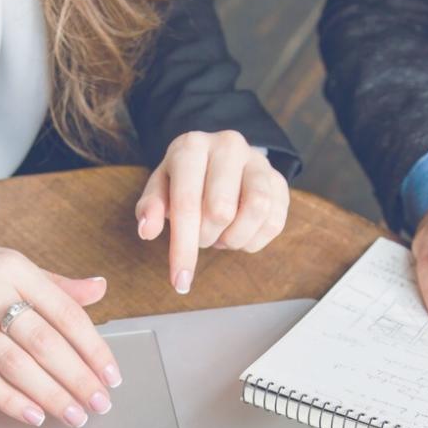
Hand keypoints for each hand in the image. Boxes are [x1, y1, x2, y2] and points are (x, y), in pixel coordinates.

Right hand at [0, 230, 120, 427]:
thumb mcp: (5, 262)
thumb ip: (53, 283)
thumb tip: (98, 290)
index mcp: (14, 268)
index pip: (66, 312)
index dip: (94, 347)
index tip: (111, 375)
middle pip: (45, 342)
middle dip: (78, 378)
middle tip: (99, 403)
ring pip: (16, 363)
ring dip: (50, 394)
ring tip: (73, 414)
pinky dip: (9, 399)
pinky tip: (32, 414)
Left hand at [134, 130, 289, 293]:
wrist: (220, 159)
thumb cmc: (185, 179)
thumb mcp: (161, 187)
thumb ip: (150, 207)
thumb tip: (147, 231)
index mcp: (192, 146)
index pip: (187, 203)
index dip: (183, 247)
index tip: (180, 281)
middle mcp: (228, 146)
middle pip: (221, 211)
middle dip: (207, 238)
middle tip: (201, 236)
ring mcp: (258, 161)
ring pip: (256, 211)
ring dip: (234, 239)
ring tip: (222, 235)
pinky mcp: (280, 180)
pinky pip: (274, 222)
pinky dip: (254, 241)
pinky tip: (240, 233)